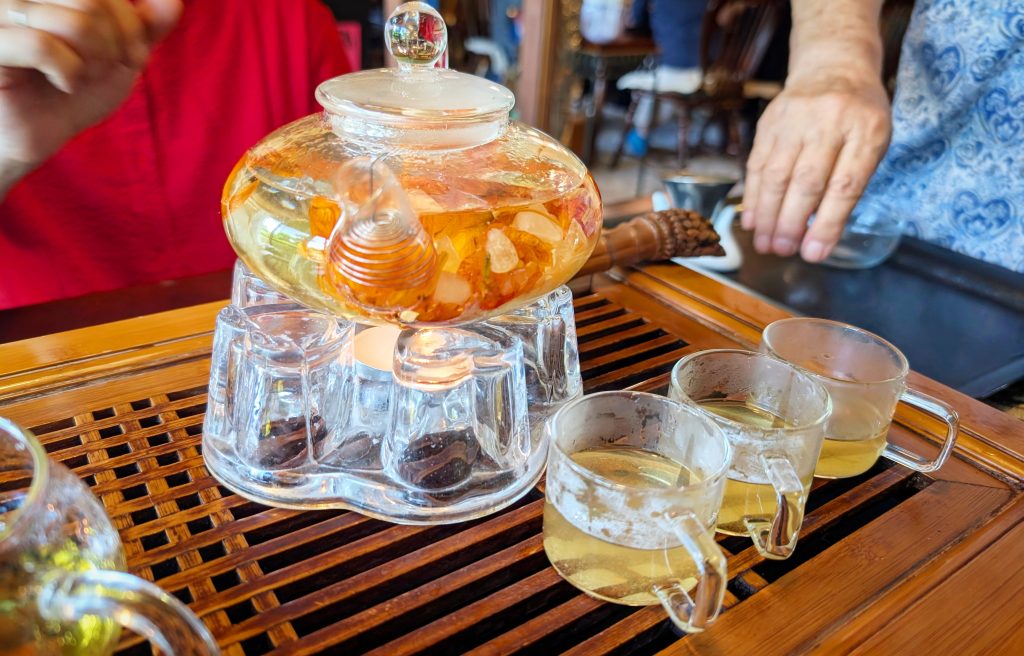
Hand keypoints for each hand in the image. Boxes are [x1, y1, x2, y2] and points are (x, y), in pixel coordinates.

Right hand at [0, 0, 181, 197]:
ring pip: (74, 22)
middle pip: (94, 4)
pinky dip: (68, 73)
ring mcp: (3, 14)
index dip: (133, 26)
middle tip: (102, 71)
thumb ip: (145, 27)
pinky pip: (42, 45)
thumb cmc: (70, 92)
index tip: (131, 56)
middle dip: (114, 47)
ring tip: (80, 78)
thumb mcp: (119, 58)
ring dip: (93, 63)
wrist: (31, 135)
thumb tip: (173, 2)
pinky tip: (63, 84)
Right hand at [741, 71, 891, 261]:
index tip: (815, 253)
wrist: (833, 64)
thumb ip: (851, 182)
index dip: (829, 223)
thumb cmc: (859, 115)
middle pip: (807, 180)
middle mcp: (829, 121)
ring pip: (776, 174)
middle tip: (783, 251)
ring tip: (765, 244)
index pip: (846, 183)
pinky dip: (753, 196)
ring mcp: (795, 120)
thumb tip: (819, 233)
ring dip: (767, 214)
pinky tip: (752, 220)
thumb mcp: (873, 141)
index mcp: (867, 129)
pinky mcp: (770, 122)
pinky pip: (758, 164)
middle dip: (791, 222)